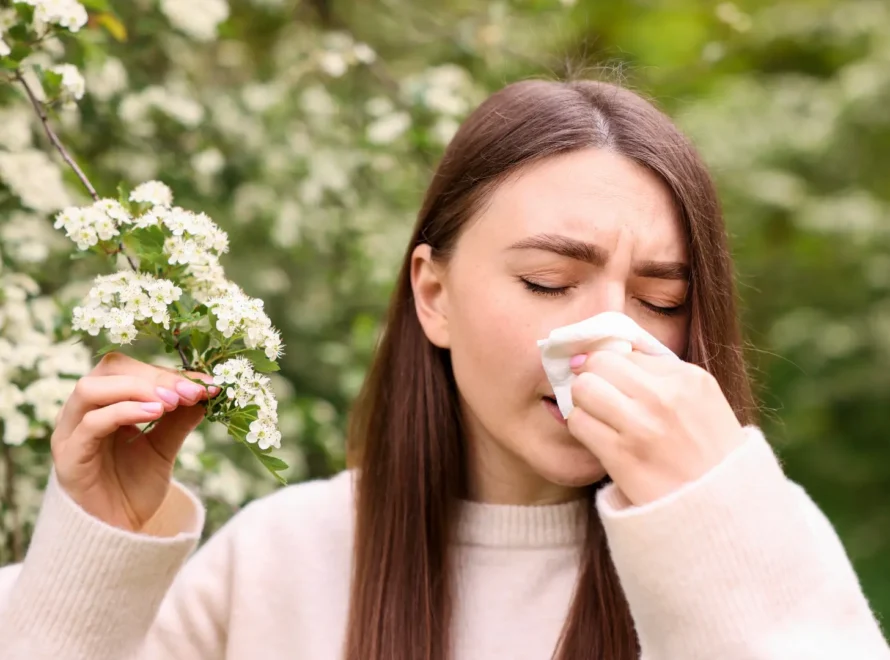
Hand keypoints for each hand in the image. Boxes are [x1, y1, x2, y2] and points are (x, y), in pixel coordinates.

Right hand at [51, 352, 218, 530]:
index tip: (205, 384)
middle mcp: (82, 411)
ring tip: (173, 402)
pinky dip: (125, 411)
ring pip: (92, 389)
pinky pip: (91, 423)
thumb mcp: (165, 446)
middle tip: (189, 391)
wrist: (118, 533)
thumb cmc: (135, 486)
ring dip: (137, 388)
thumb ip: (180, 418)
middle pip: (110, 370)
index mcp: (105, 402)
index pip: (131, 368)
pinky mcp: (68, 456)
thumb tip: (206, 389)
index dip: (168, 372)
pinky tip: (156, 413)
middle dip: (155, 376)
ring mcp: (70, 432)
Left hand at [567, 350, 745, 505]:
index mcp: (688, 379)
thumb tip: (613, 351)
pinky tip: (598, 438)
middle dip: (593, 377)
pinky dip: (582, 428)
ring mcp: (642, 426)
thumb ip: (663, 374)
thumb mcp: (702, 401)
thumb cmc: (709, 454)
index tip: (614, 383)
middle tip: (599, 396)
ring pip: (583, 388)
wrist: (723, 510)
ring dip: (584, 402)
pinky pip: (579, 423)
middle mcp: (665, 397)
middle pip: (598, 362)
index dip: (614, 367)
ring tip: (599, 417)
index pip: (626, 352)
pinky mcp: (621, 456)